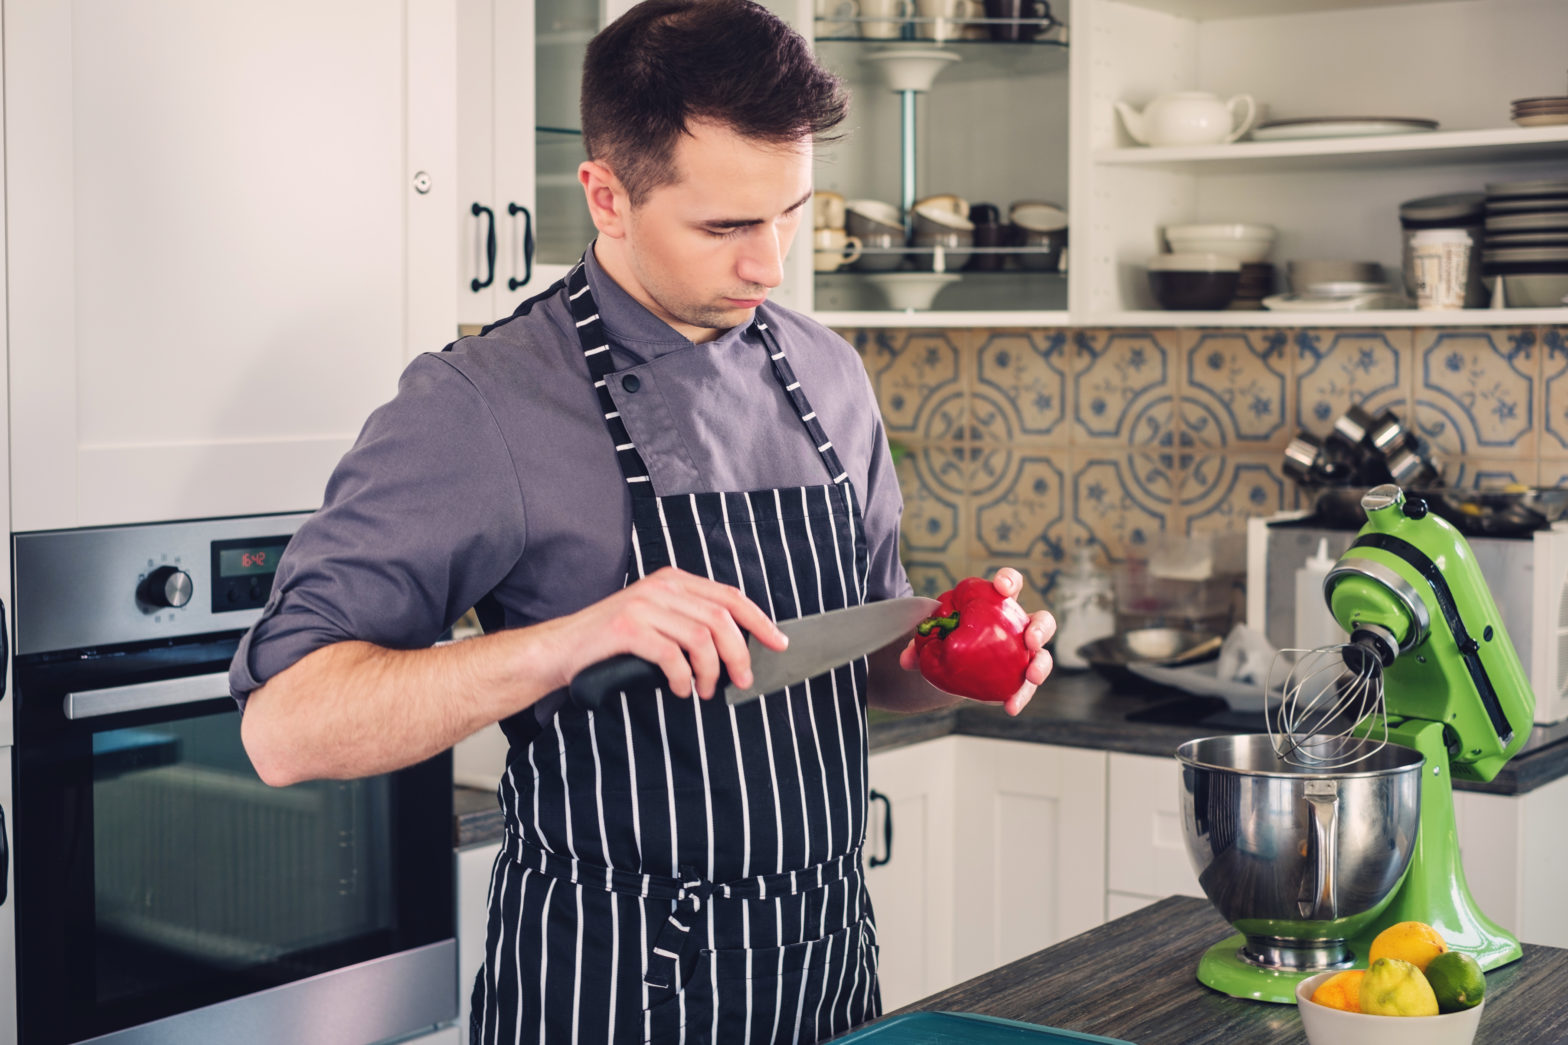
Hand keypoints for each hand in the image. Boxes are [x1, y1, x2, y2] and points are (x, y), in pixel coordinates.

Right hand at [554, 566, 787, 698]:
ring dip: (711, 672)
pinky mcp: (627, 628)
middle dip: (740, 654)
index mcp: (673, 581)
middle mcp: (661, 587)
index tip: (779, 642)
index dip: (759, 620)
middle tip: (742, 681)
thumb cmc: (612, 643)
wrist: (561, 649)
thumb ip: (689, 622)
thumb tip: (737, 648)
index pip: (729, 596)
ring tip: (705, 691)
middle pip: (721, 618)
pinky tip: (682, 690)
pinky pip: (672, 656)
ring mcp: (643, 605)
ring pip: (701, 638)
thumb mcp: (656, 621)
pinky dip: (684, 678)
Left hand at [896, 567, 1053, 715]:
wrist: (954, 663)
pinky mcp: (1020, 676)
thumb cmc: (949, 638)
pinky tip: (1010, 707)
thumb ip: (920, 644)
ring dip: (1041, 666)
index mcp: (998, 605)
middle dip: (1040, 628)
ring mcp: (1023, 653)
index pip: (1010, 585)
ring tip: (1031, 677)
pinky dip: (1019, 696)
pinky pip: (1026, 686)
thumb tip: (907, 659)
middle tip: (1030, 641)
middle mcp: (1018, 627)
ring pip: (1043, 655)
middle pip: (1042, 621)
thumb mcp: (933, 638)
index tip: (1002, 588)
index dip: (1010, 581)